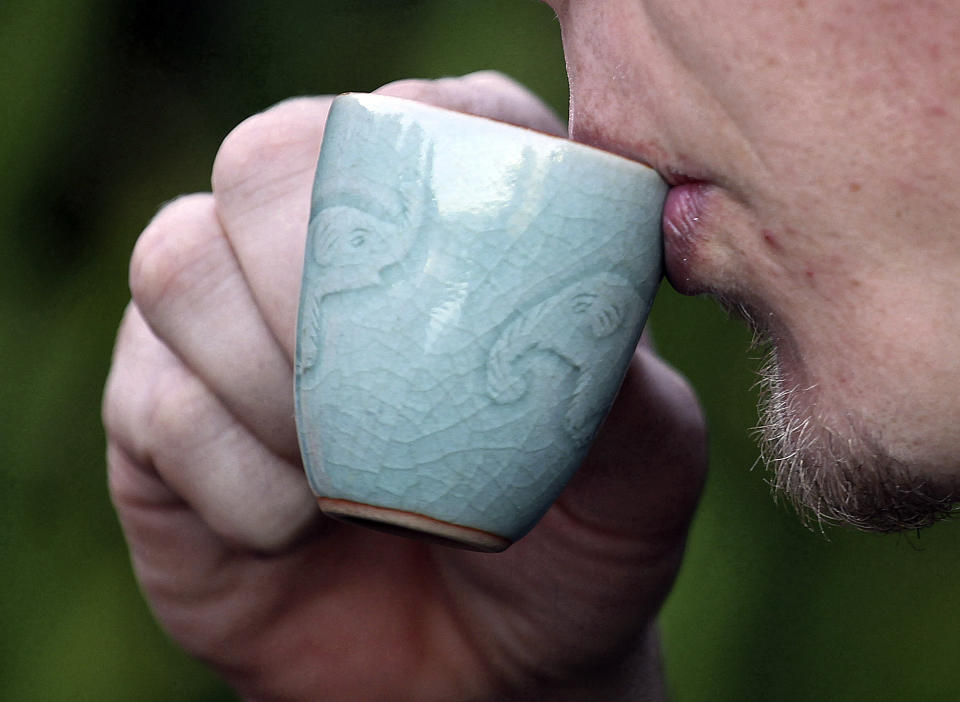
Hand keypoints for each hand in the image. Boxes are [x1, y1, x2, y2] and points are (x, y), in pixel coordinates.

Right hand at [103, 71, 706, 701]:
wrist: (470, 670)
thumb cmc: (570, 549)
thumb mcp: (641, 483)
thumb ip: (629, 403)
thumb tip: (574, 334)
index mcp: (450, 213)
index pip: (414, 119)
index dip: (418, 159)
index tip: (453, 272)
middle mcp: (329, 242)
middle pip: (266, 160)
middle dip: (303, 268)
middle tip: (361, 379)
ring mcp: (229, 318)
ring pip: (179, 262)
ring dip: (260, 380)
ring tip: (338, 476)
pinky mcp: (158, 407)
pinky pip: (152, 399)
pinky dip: (230, 476)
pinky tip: (292, 524)